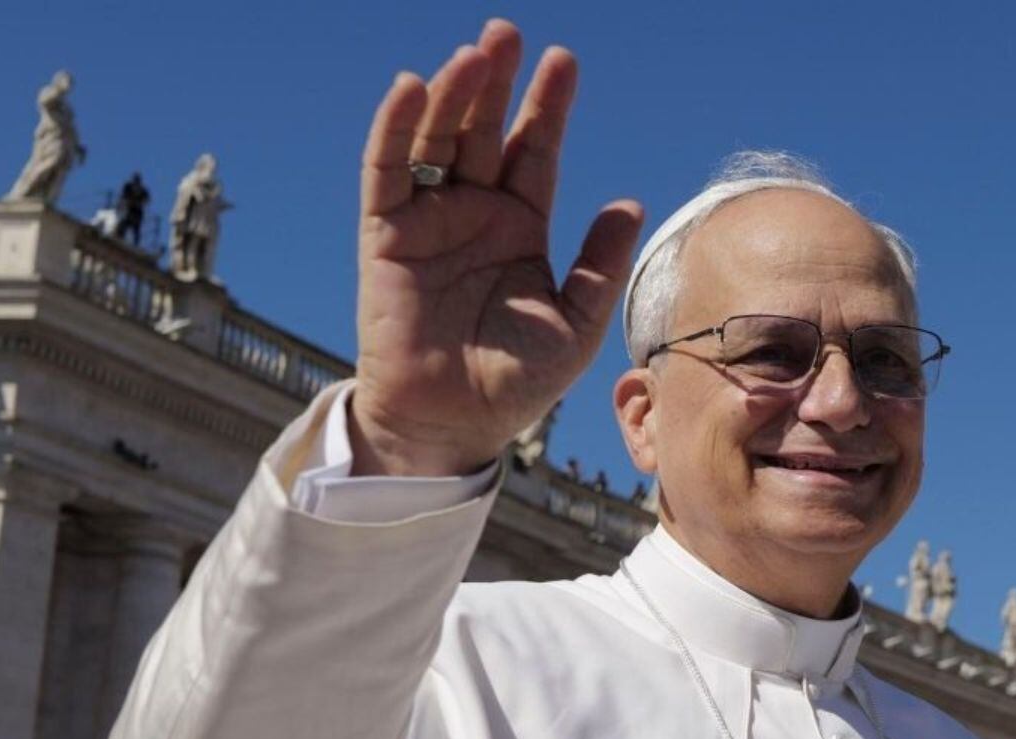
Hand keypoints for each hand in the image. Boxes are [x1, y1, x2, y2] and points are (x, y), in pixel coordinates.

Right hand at [352, 20, 645, 476]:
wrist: (453, 423)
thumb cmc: (515, 381)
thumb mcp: (576, 325)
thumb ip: (599, 267)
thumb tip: (629, 205)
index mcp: (520, 228)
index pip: (536, 152)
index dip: (548, 108)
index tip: (563, 62)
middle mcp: (474, 214)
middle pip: (486, 132)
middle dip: (498, 83)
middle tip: (509, 32)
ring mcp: (428, 221)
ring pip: (439, 140)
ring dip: (454, 94)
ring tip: (476, 54)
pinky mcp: (385, 235)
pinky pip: (387, 172)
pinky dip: (396, 129)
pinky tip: (414, 88)